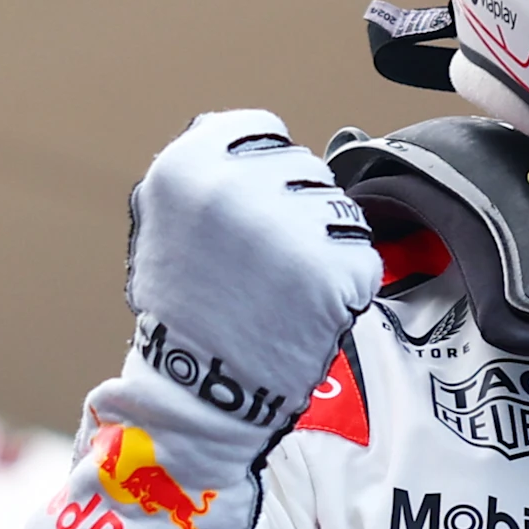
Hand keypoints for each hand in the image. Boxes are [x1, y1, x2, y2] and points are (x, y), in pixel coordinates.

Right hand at [13, 112, 382, 528]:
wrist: (199, 397)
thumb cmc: (187, 311)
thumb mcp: (168, 220)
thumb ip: (211, 169)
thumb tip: (264, 140)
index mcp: (188, 165)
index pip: (258, 131)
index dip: (259, 171)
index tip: (248, 213)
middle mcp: (239, 188)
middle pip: (304, 168)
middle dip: (294, 210)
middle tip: (264, 268)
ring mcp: (291, 228)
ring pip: (338, 210)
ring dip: (324, 245)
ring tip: (282, 290)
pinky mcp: (335, 269)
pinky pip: (361, 256)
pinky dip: (345, 285)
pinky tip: (306, 311)